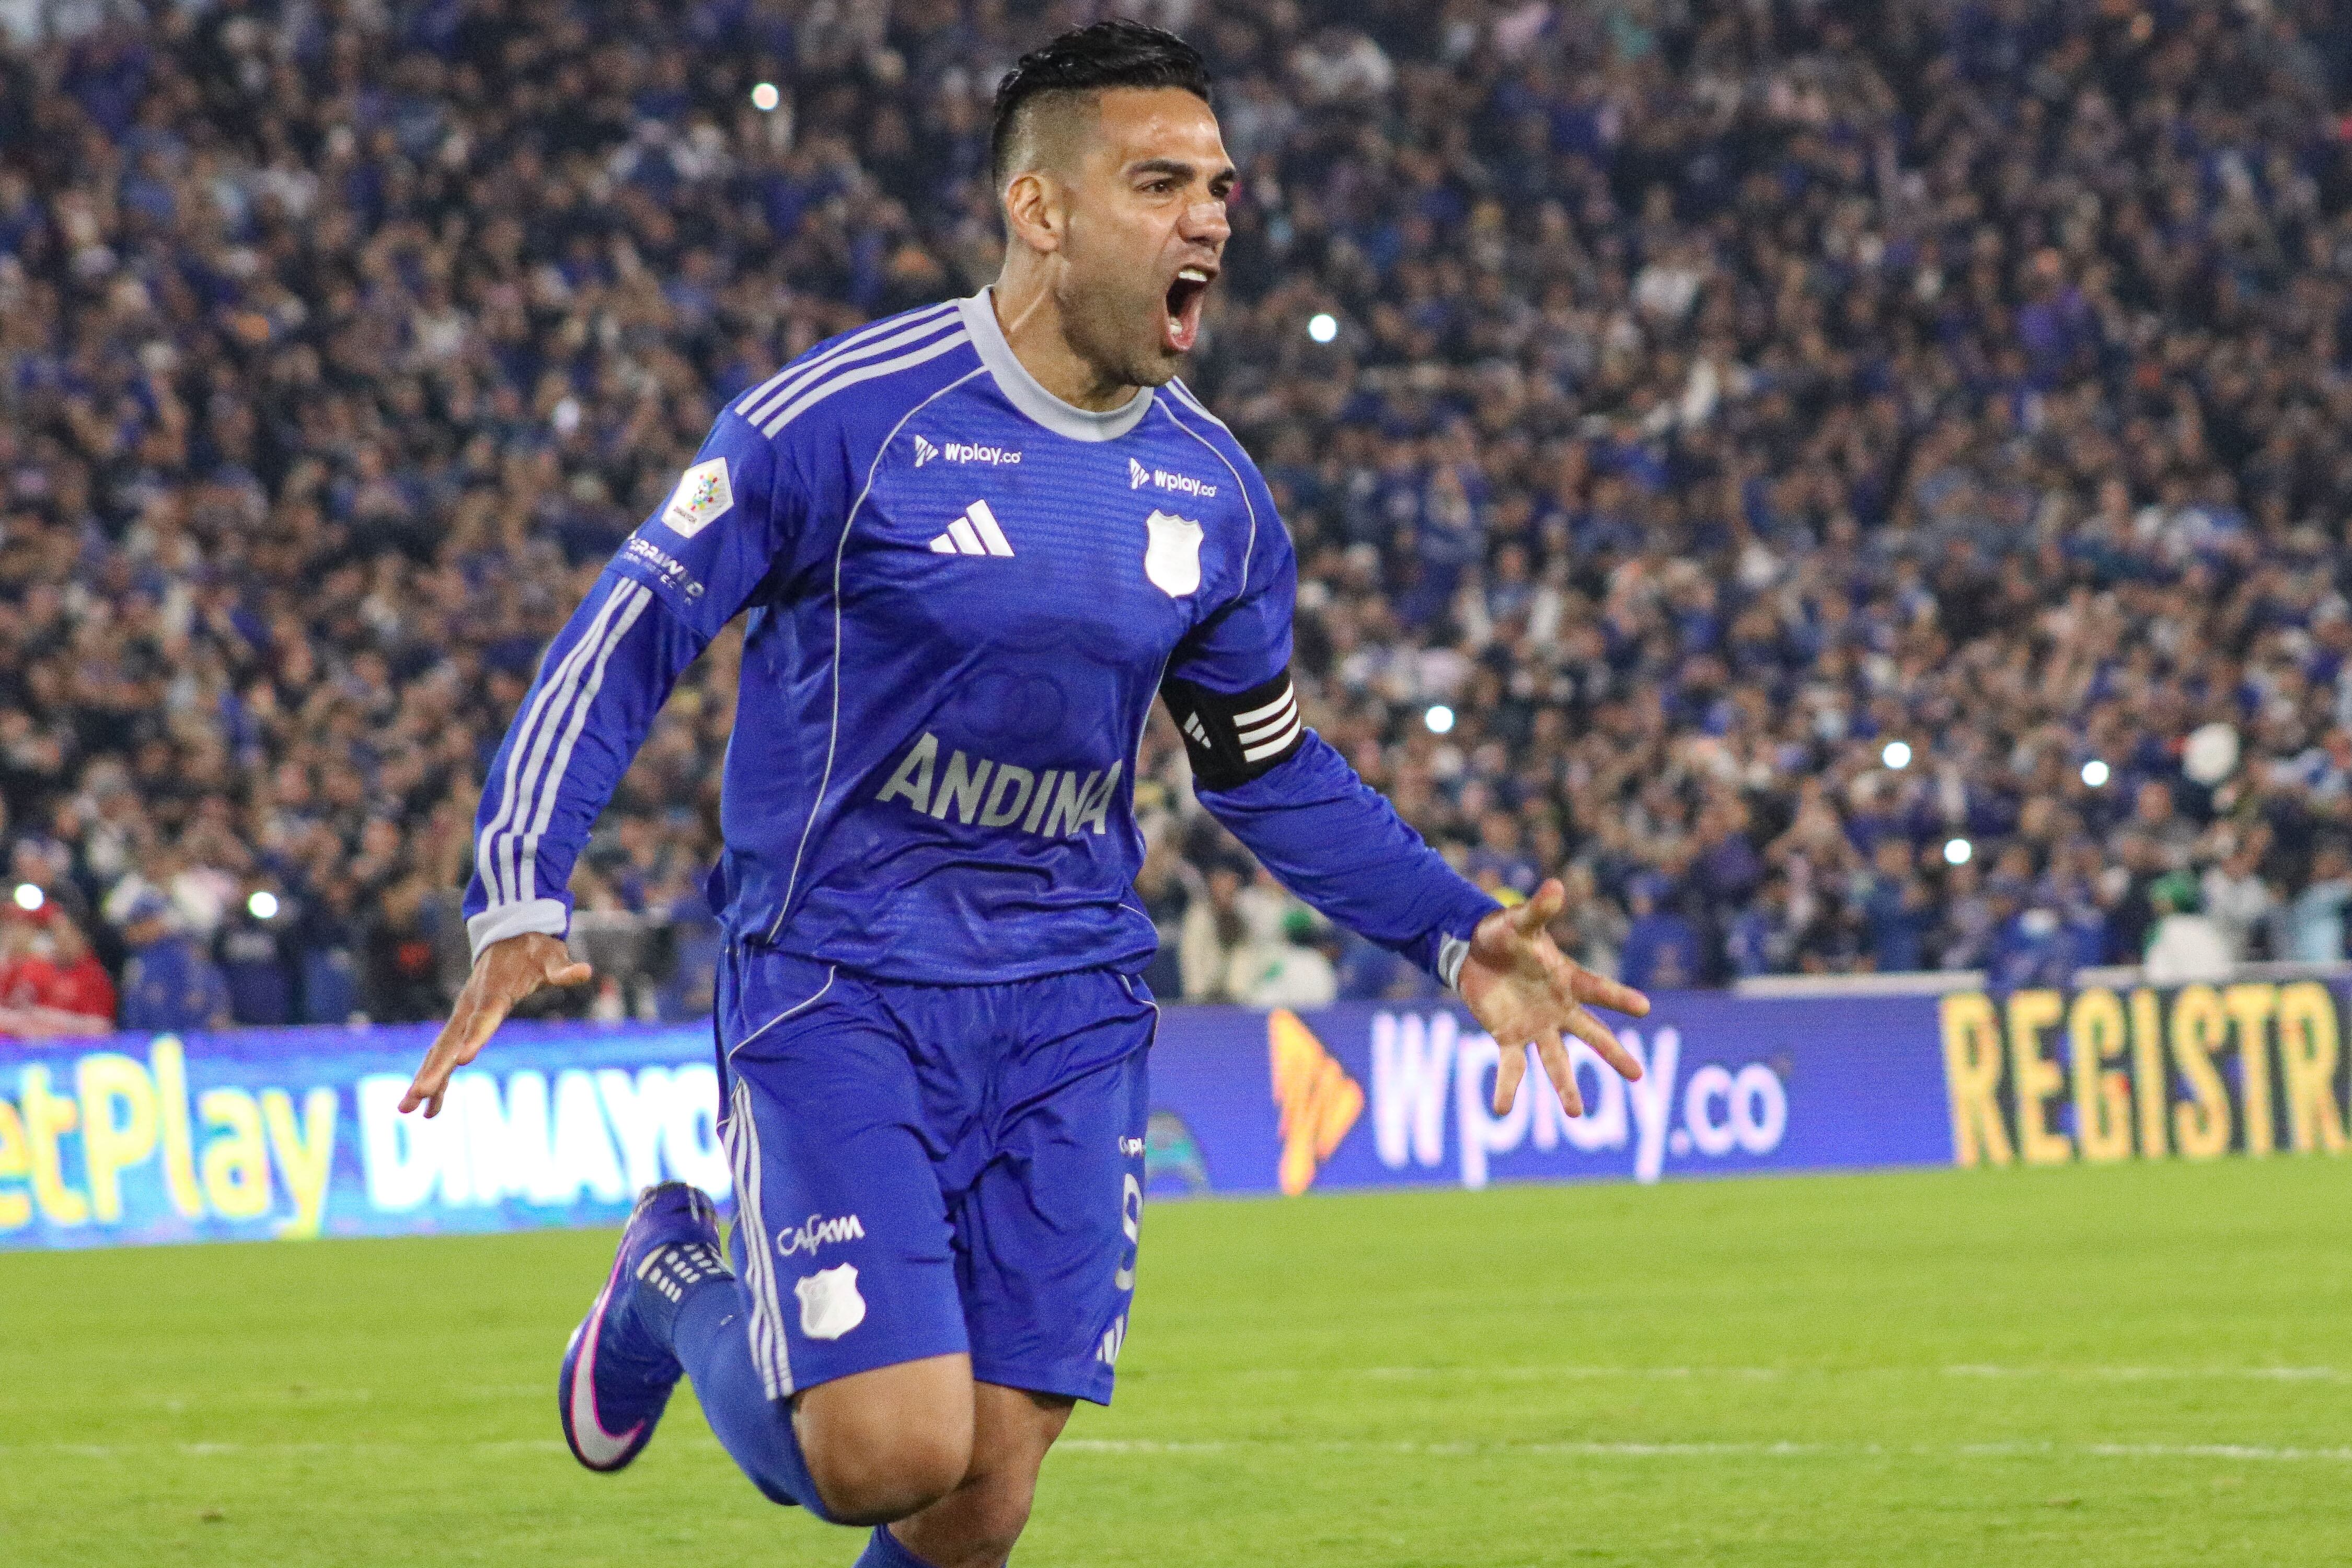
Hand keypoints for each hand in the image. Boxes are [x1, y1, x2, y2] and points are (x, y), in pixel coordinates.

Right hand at [399, 933, 592, 1116]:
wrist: (510, 936)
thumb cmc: (534, 950)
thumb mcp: (552, 956)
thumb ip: (564, 970)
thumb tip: (584, 971)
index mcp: (493, 993)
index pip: (483, 1019)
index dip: (474, 1039)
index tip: (464, 1061)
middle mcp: (470, 1007)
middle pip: (449, 1042)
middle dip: (434, 1071)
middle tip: (416, 1096)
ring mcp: (462, 1016)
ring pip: (440, 1051)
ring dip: (426, 1079)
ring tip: (407, 1109)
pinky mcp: (461, 1023)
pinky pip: (445, 1054)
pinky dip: (438, 1078)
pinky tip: (430, 1107)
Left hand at [1457, 878, 1649, 1116]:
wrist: (1475, 952)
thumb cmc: (1505, 933)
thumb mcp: (1519, 921)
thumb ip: (1538, 909)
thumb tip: (1555, 885)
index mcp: (1567, 979)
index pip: (1599, 989)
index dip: (1620, 997)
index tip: (1644, 1007)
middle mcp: (1559, 1009)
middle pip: (1591, 1035)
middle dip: (1613, 1055)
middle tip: (1637, 1075)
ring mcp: (1537, 1027)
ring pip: (1557, 1060)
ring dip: (1566, 1086)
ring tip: (1575, 1114)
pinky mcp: (1510, 1038)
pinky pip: (1512, 1067)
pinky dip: (1507, 1088)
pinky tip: (1501, 1109)